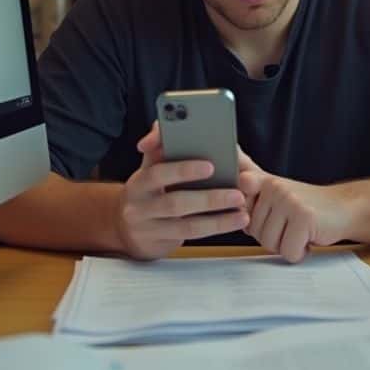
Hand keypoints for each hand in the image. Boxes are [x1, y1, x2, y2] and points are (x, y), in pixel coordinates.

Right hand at [113, 123, 249, 260]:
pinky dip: (214, 228)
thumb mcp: (150, 168)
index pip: (157, 172)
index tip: (211, 166)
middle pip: (175, 202)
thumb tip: (162, 124)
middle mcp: (139, 205)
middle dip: (209, 198)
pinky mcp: (159, 244)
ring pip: (186, 225)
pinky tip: (233, 221)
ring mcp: (147, 228)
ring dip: (217, 219)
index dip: (183, 169)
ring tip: (242, 209)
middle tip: (237, 192)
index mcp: (139, 180)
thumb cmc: (149, 190)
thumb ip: (160, 147)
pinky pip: (190, 237)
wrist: (127, 228)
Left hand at [237, 148, 352, 262]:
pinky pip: (288, 251)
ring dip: (286, 246)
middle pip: (254, 231)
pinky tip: (307, 239)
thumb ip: (251, 176)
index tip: (258, 207)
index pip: (238, 191)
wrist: (342, 207)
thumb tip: (231, 150)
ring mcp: (288, 200)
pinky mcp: (303, 217)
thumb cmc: (304, 205)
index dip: (244, 209)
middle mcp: (273, 186)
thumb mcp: (274, 189)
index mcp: (262, 180)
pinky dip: (299, 253)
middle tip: (290, 225)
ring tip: (297, 231)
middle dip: (272, 237)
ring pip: (269, 243)